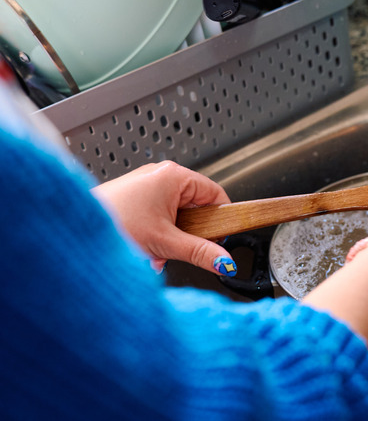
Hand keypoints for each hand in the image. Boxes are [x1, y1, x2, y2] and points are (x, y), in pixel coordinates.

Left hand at [91, 161, 233, 275]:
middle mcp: (160, 175)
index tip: (219, 240)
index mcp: (174, 176)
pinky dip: (157, 234)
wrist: (74, 232)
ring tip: (156, 251)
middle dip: (189, 234)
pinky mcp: (134, 196)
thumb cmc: (113, 224)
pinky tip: (146, 249)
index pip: (215, 194)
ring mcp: (146, 185)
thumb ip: (201, 252)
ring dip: (172, 237)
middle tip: (180, 248)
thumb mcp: (166, 243)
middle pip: (195, 207)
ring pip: (176, 214)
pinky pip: (159, 215)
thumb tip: (224, 261)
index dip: (220, 219)